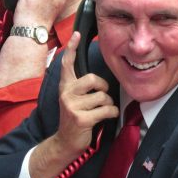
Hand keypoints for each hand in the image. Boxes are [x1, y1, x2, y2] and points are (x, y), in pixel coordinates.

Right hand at [54, 31, 117, 154]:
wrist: (65, 142)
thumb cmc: (75, 119)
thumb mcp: (74, 99)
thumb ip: (81, 87)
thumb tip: (97, 79)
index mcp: (65, 87)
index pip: (67, 64)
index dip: (72, 48)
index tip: (76, 34)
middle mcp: (66, 94)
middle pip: (93, 79)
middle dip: (104, 87)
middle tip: (102, 96)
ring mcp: (72, 106)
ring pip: (102, 97)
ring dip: (108, 105)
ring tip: (101, 111)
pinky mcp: (81, 118)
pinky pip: (106, 110)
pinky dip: (111, 114)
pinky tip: (106, 117)